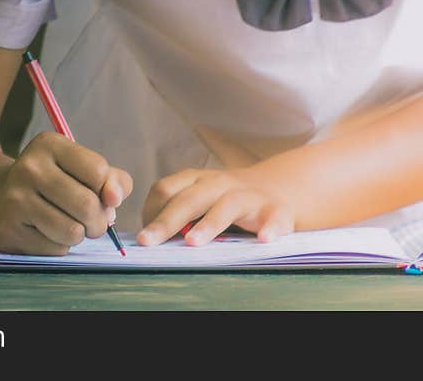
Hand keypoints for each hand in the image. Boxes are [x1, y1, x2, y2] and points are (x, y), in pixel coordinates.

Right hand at [0, 131, 132, 255]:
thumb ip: (112, 179)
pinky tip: (47, 233)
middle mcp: (29, 168)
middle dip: (99, 221)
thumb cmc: (53, 183)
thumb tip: (114, 199)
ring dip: (80, 235)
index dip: (107, 190)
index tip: (100, 196)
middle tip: (93, 222)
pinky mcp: (8, 229)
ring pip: (73, 231)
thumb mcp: (80, 168)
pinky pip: (55, 248)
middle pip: (87, 204)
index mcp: (50, 145)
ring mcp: (15, 199)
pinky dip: (60, 246)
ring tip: (71, 227)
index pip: (98, 171)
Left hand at [137, 168, 293, 245]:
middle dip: (167, 220)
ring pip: (227, 206)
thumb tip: (150, 237)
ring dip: (209, 224)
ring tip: (192, 242)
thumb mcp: (201, 199)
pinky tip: (263, 239)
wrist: (278, 188)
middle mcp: (221, 184)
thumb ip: (180, 213)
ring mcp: (249, 196)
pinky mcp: (276, 210)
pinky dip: (269, 228)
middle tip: (148, 240)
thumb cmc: (228, 200)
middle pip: (191, 199)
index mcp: (198, 181)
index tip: (144, 235)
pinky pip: (273, 218)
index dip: (151, 211)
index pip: (166, 189)